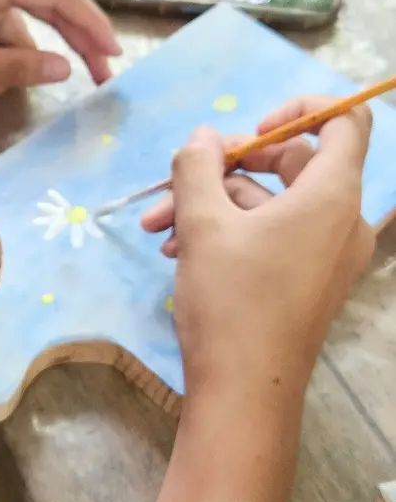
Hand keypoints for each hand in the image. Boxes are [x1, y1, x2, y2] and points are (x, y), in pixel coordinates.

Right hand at [141, 97, 374, 402]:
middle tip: (184, 175)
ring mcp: (326, 253)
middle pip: (294, 161)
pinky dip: (229, 230)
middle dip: (227, 164)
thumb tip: (202, 137)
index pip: (344, 121)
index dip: (300, 109)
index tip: (252, 129)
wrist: (244, 392)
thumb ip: (197, 166)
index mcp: (331, 196)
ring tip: (158, 223)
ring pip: (270, 202)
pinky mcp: (307, 278)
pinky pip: (273, 233)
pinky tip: (177, 246)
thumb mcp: (202, 224)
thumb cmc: (230, 300)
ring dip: (213, 202)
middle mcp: (341, 220)